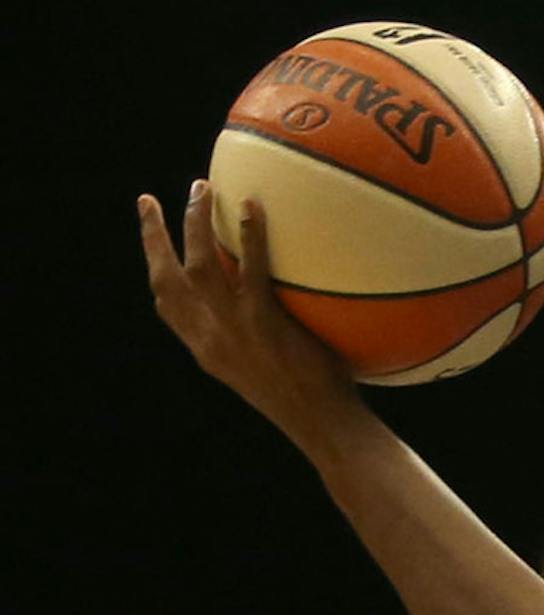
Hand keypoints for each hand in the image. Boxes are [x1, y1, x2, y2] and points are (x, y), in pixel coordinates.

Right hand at [138, 183, 360, 446]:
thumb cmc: (307, 404)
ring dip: (196, 220)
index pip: (169, 308)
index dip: (157, 272)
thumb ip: (248, 343)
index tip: (152, 244)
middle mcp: (210, 339)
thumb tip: (259, 312)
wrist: (323, 427)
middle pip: (167, 278)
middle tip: (150, 200)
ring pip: (201, 262)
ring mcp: (235, 329)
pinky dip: (250, 233)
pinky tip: (251, 206)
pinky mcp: (264, 323)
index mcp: (207, 352)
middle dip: (153, 236)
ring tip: (202, 187)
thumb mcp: (262, 375)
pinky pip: (252, 268)